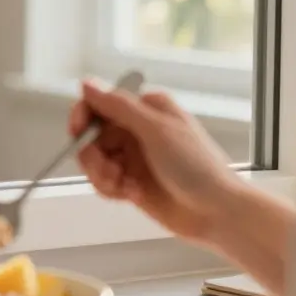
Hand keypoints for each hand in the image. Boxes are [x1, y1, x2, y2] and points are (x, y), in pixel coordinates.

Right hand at [69, 78, 238, 243]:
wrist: (216, 212)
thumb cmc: (196, 167)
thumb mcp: (156, 130)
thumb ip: (118, 107)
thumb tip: (87, 83)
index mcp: (146, 109)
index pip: (99, 103)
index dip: (83, 117)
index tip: (78, 134)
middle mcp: (137, 130)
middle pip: (91, 136)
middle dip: (94, 156)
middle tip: (110, 171)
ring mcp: (134, 158)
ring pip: (95, 161)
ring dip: (102, 176)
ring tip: (124, 187)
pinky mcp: (131, 182)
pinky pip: (104, 182)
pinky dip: (112, 189)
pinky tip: (132, 195)